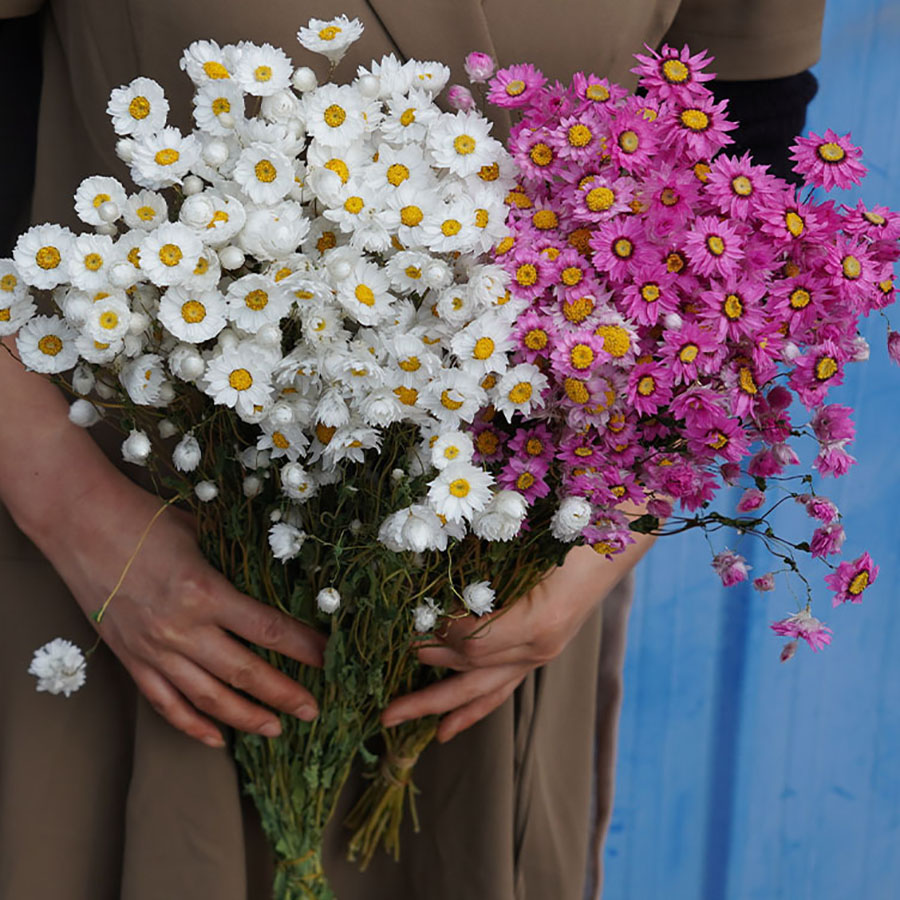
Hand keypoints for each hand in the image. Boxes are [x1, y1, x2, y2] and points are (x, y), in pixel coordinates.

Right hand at [36, 470, 325, 748]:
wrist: (81, 525)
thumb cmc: (146, 520)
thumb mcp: (202, 533)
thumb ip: (235, 562)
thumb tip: (274, 577)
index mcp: (205, 592)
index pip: (267, 629)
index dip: (303, 647)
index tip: (329, 658)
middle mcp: (181, 629)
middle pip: (244, 673)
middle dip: (284, 694)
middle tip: (313, 710)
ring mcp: (154, 650)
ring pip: (208, 697)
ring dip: (246, 717)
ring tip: (276, 729)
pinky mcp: (131, 659)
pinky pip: (165, 703)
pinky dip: (191, 725)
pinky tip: (217, 739)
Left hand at [382, 543, 640, 742]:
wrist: (614, 530)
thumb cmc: (567, 526)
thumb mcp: (523, 543)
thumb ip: (480, 568)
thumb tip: (428, 585)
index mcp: (538, 622)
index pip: (471, 644)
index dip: (438, 636)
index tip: (413, 620)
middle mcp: (540, 647)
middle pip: (470, 675)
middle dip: (424, 695)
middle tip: (384, 706)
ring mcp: (542, 653)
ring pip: (483, 691)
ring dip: (438, 706)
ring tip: (396, 720)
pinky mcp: (539, 652)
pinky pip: (502, 689)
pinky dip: (473, 709)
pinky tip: (447, 729)